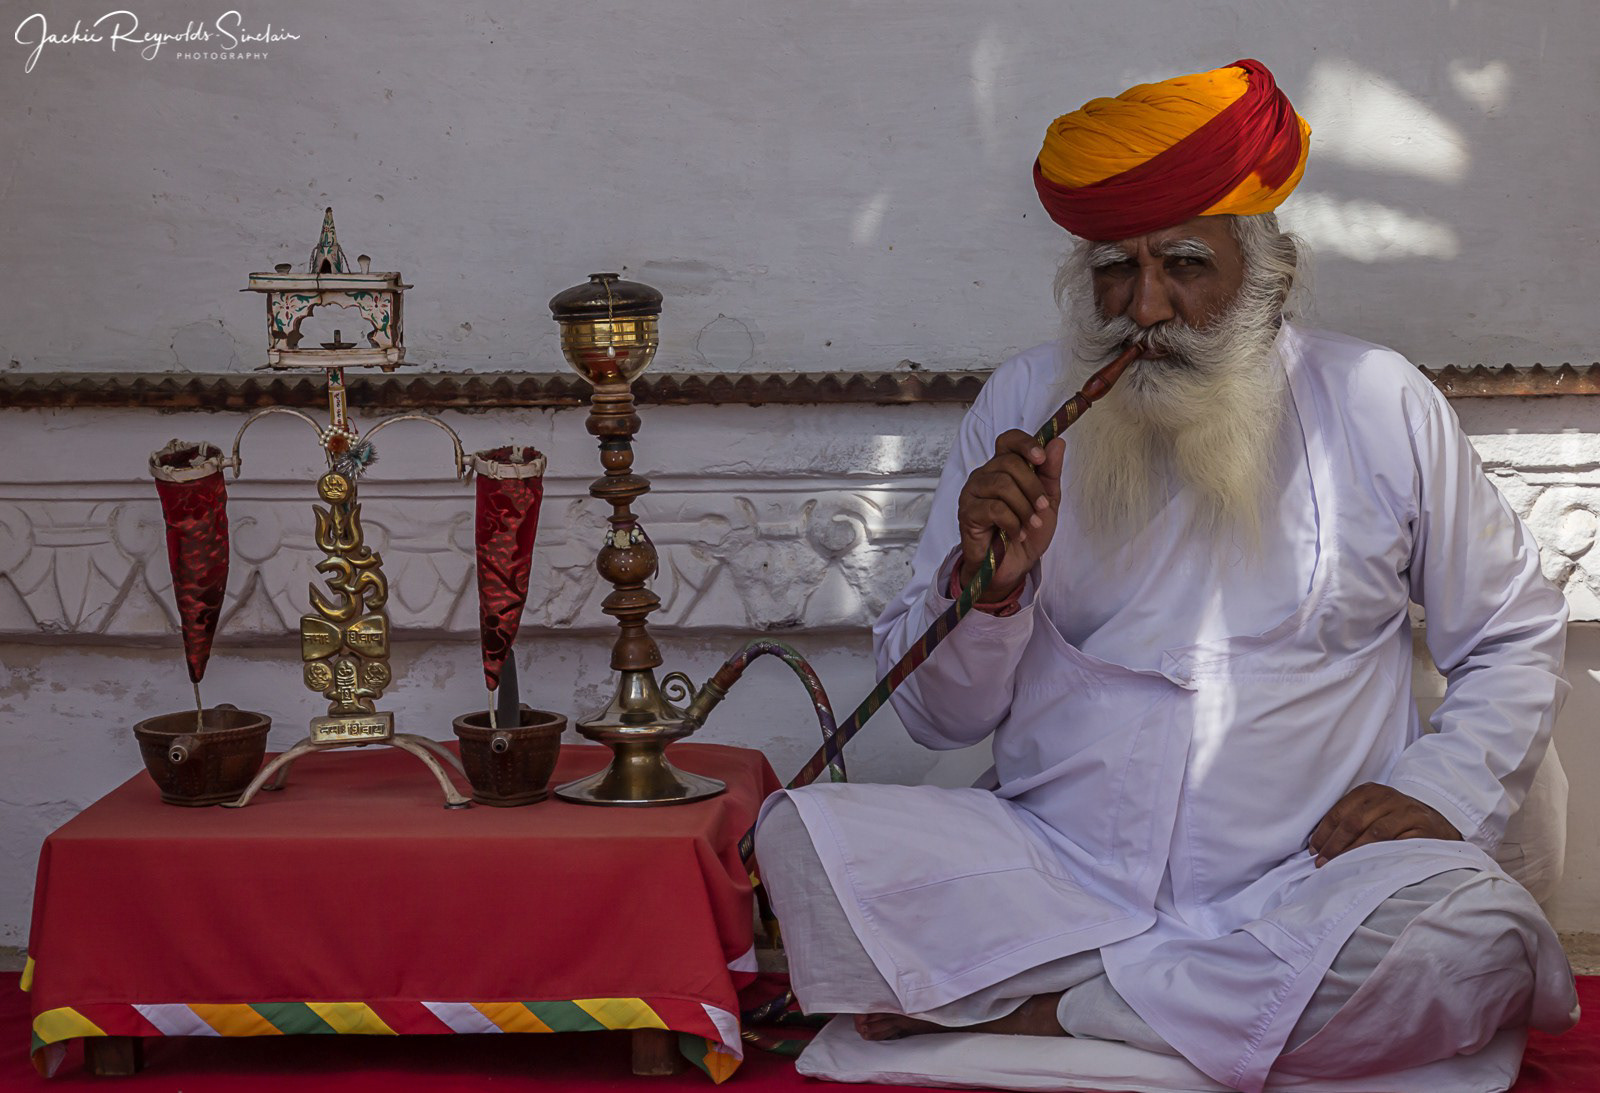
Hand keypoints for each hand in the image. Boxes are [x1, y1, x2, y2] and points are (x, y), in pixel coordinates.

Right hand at [956, 430, 1065, 599]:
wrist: (1013, 566)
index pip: (1009, 440)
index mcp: (1003, 468)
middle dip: (1033, 487)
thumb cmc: (1027, 532)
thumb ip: (1050, 472)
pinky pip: (994, 508)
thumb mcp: (1047, 500)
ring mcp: (973, 493)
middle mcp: (985, 475)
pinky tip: (1016, 534)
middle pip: (1009, 463)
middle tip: (1042, 508)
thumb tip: (1057, 442)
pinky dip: (1012, 523)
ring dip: (1024, 507)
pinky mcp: (967, 512)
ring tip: (1031, 524)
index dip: (1025, 444)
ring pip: (1002, 485)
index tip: (1041, 458)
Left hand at [1307, 782, 1461, 866]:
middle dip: (1334, 845)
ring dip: (1353, 853)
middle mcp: (1388, 798)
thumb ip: (1351, 822)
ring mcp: (1407, 812)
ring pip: (1374, 833)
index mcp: (1370, 791)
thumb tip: (1319, 846)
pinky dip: (1381, 857)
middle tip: (1322, 863)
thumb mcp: (1374, 812)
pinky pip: (1398, 845)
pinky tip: (1369, 867)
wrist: (1441, 823)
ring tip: (1340, 868)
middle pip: (1353, 822)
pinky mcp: (1423, 829)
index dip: (1324, 833)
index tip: (1314, 851)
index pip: (1340, 812)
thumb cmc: (1398, 821)